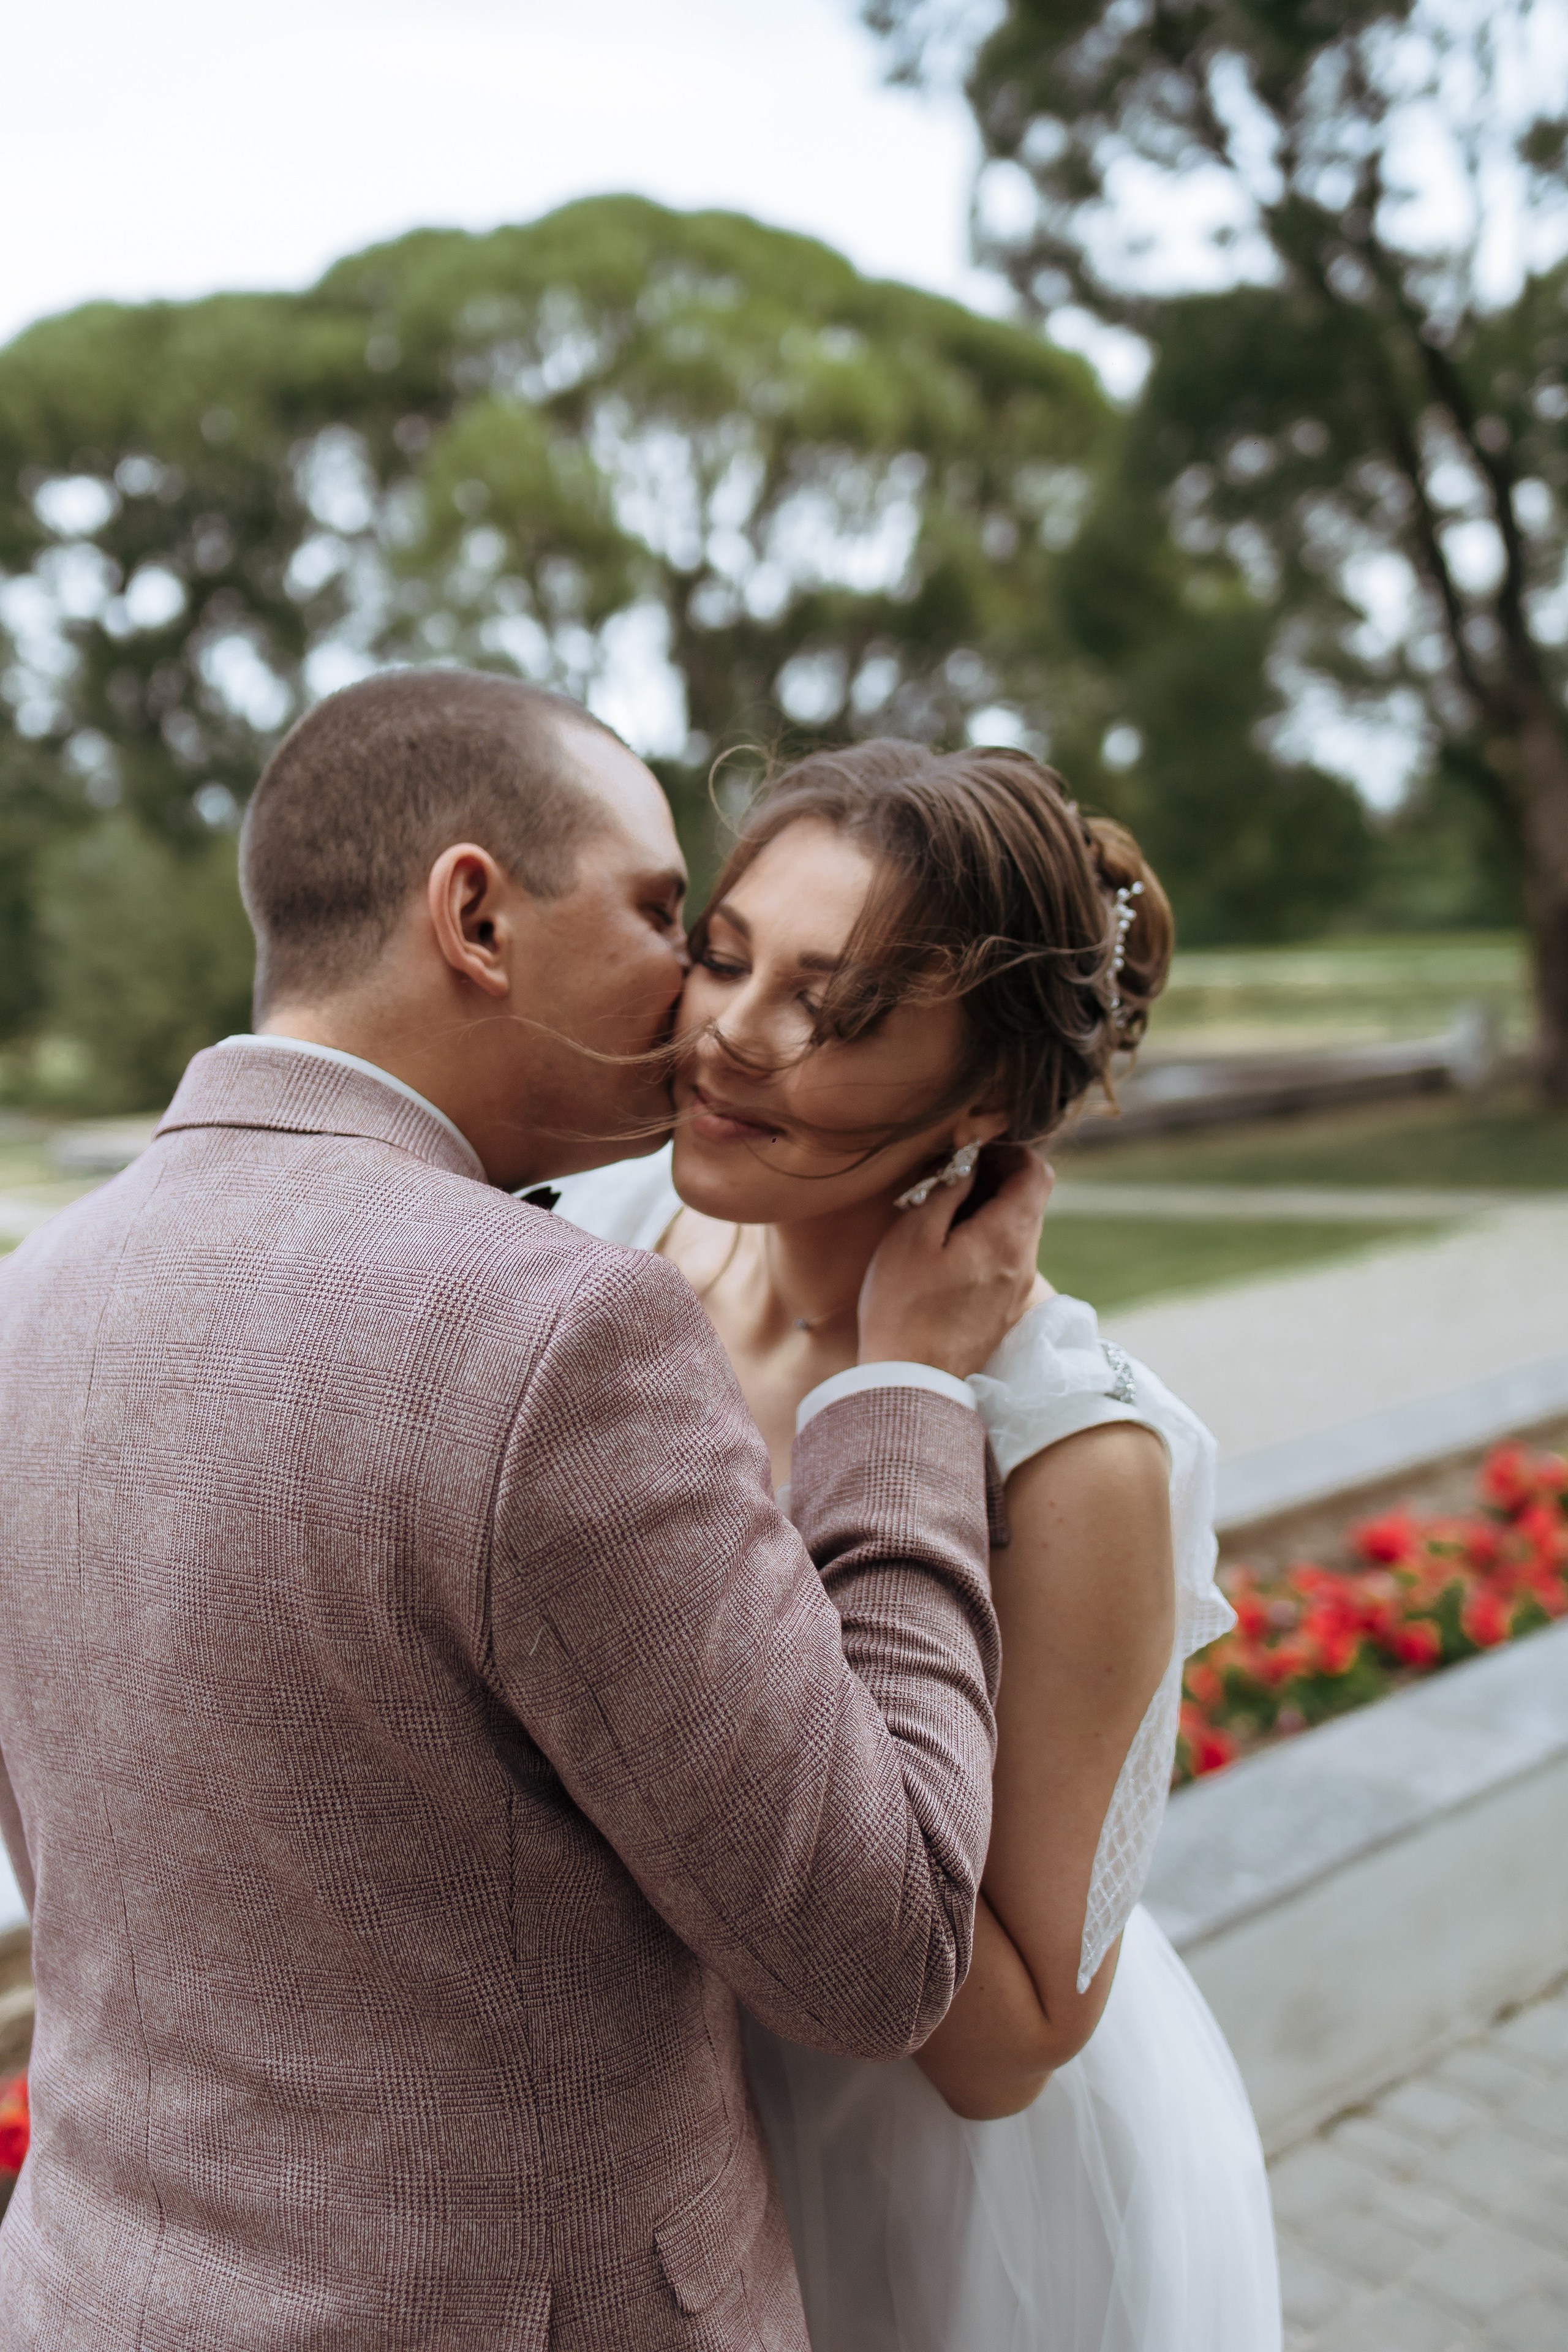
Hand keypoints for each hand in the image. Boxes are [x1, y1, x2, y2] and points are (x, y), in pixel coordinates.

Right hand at [858, 1146, 1051, 1379]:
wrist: (912, 1383)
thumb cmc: (903, 1307)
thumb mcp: (913, 1235)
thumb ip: (946, 1191)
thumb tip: (967, 1162)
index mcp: (1007, 1236)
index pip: (1037, 1173)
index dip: (1010, 1152)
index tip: (973, 1151)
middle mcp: (1023, 1262)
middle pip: (1029, 1201)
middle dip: (996, 1178)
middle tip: (950, 1177)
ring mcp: (1016, 1291)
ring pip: (1017, 1232)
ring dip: (988, 1212)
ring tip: (942, 1214)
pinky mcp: (1003, 1312)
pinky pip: (1005, 1261)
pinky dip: (985, 1242)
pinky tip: (946, 1251)